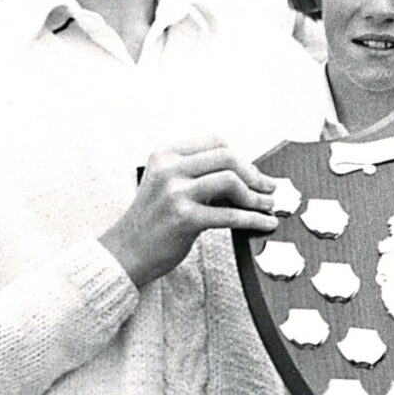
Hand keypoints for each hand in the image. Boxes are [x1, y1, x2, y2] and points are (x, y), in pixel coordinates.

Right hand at [98, 138, 279, 289]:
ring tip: (268, 205)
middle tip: (268, 188)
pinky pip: (229, 215)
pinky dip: (253, 219)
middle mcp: (169, 168)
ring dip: (256, 195)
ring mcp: (175, 192)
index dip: (239, 157)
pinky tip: (265, 223)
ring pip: (230, 180)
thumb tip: (245, 175)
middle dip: (253, 173)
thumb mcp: (168, 186)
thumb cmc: (151, 222)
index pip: (215, 142)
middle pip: (227, 156)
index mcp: (165, 154)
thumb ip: (198, 176)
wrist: (125, 253)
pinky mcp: (184, 218)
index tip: (252, 173)